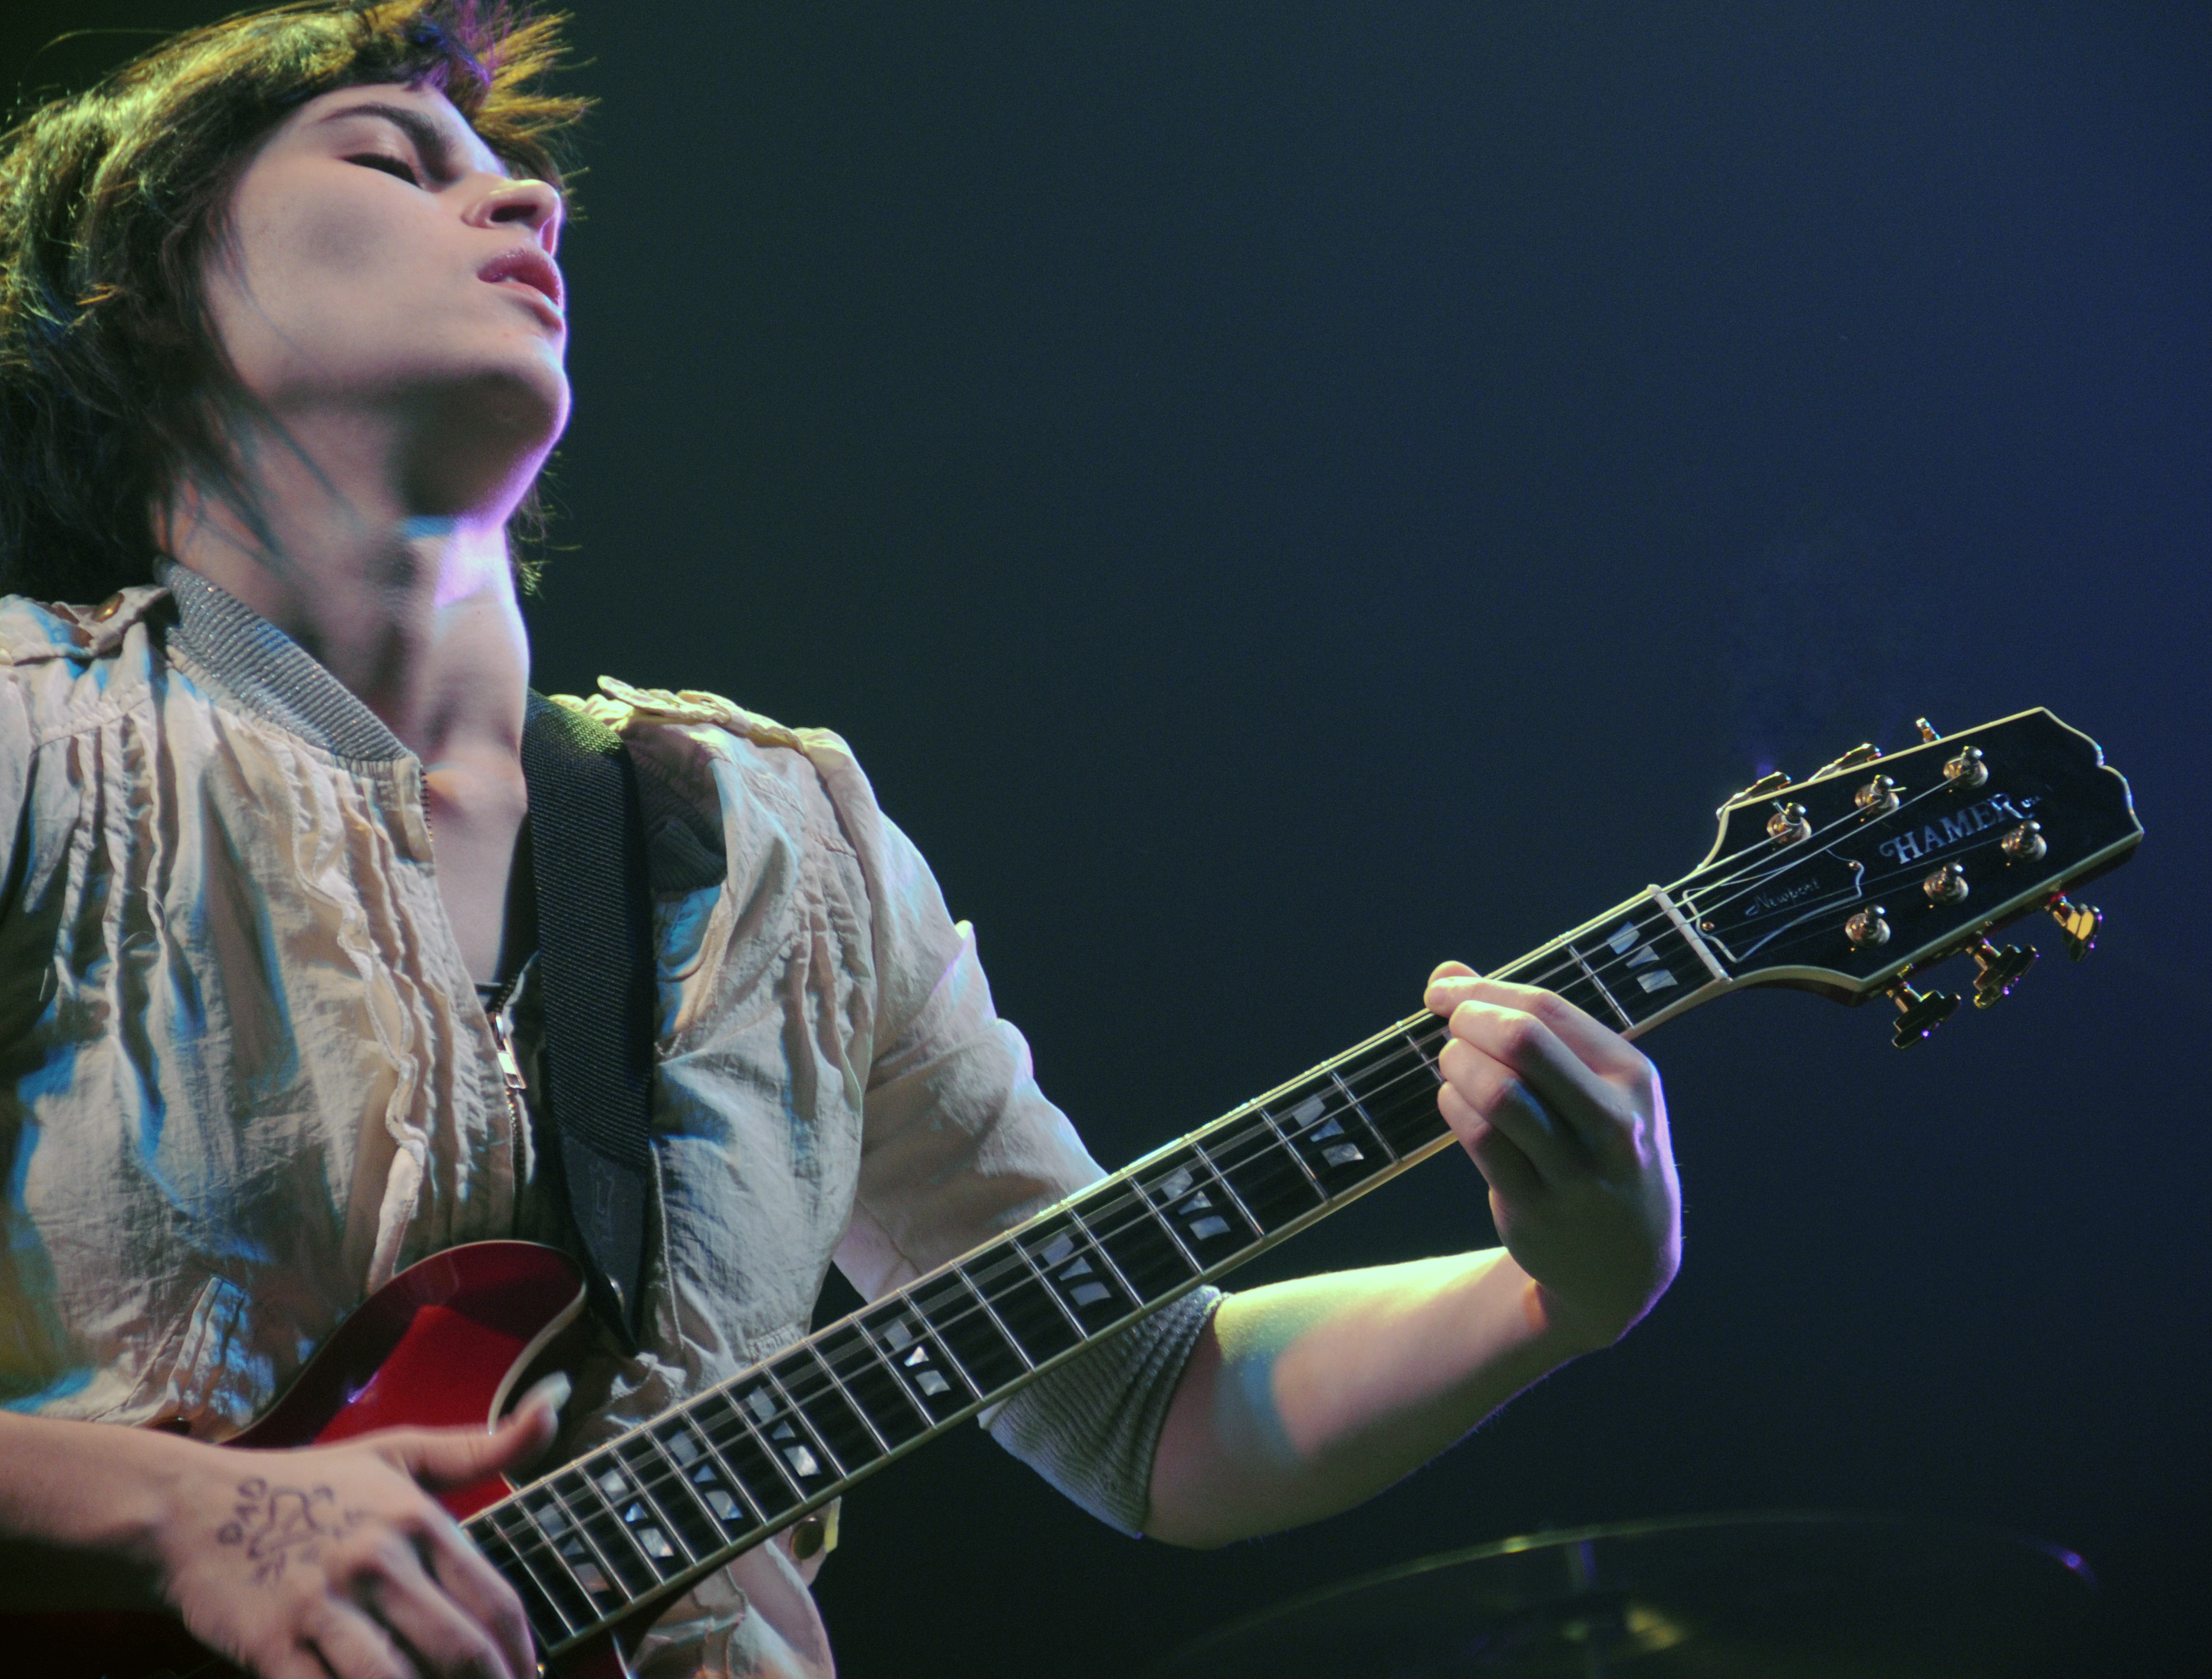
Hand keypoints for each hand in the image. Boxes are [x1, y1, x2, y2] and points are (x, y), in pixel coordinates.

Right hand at [147, 1391, 561, 1678]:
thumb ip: (482, 1443)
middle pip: (457, 1649)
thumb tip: (557, 1401)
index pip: (492, 1600)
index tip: (532, 1677)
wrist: (191, 1507)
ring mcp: (322, 1603)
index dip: (521, 1652)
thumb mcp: (399, 1451)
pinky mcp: (269, 1644)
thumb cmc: (307, 1483)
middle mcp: (376, 1559)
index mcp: (415, 1519)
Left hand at [1424, 962, 1681, 1351]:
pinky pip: (1480, 1141)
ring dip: (1458, 1066)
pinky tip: (1453, 1100)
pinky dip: (1454, 1108)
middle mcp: (1613, 1122)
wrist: (1626, 1262)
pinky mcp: (1537, 1207)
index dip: (1485, 991)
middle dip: (1471, 1022)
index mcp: (1633, 1076)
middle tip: (1450, 1026)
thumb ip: (1526, 1026)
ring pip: (1498, 1094)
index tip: (1442, 990)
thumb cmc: (1598, 1146)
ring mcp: (1578, 1170)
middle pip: (1525, 1044)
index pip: (1548, 1011)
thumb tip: (1446, 973)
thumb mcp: (1592, 1085)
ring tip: (1451, 1063)